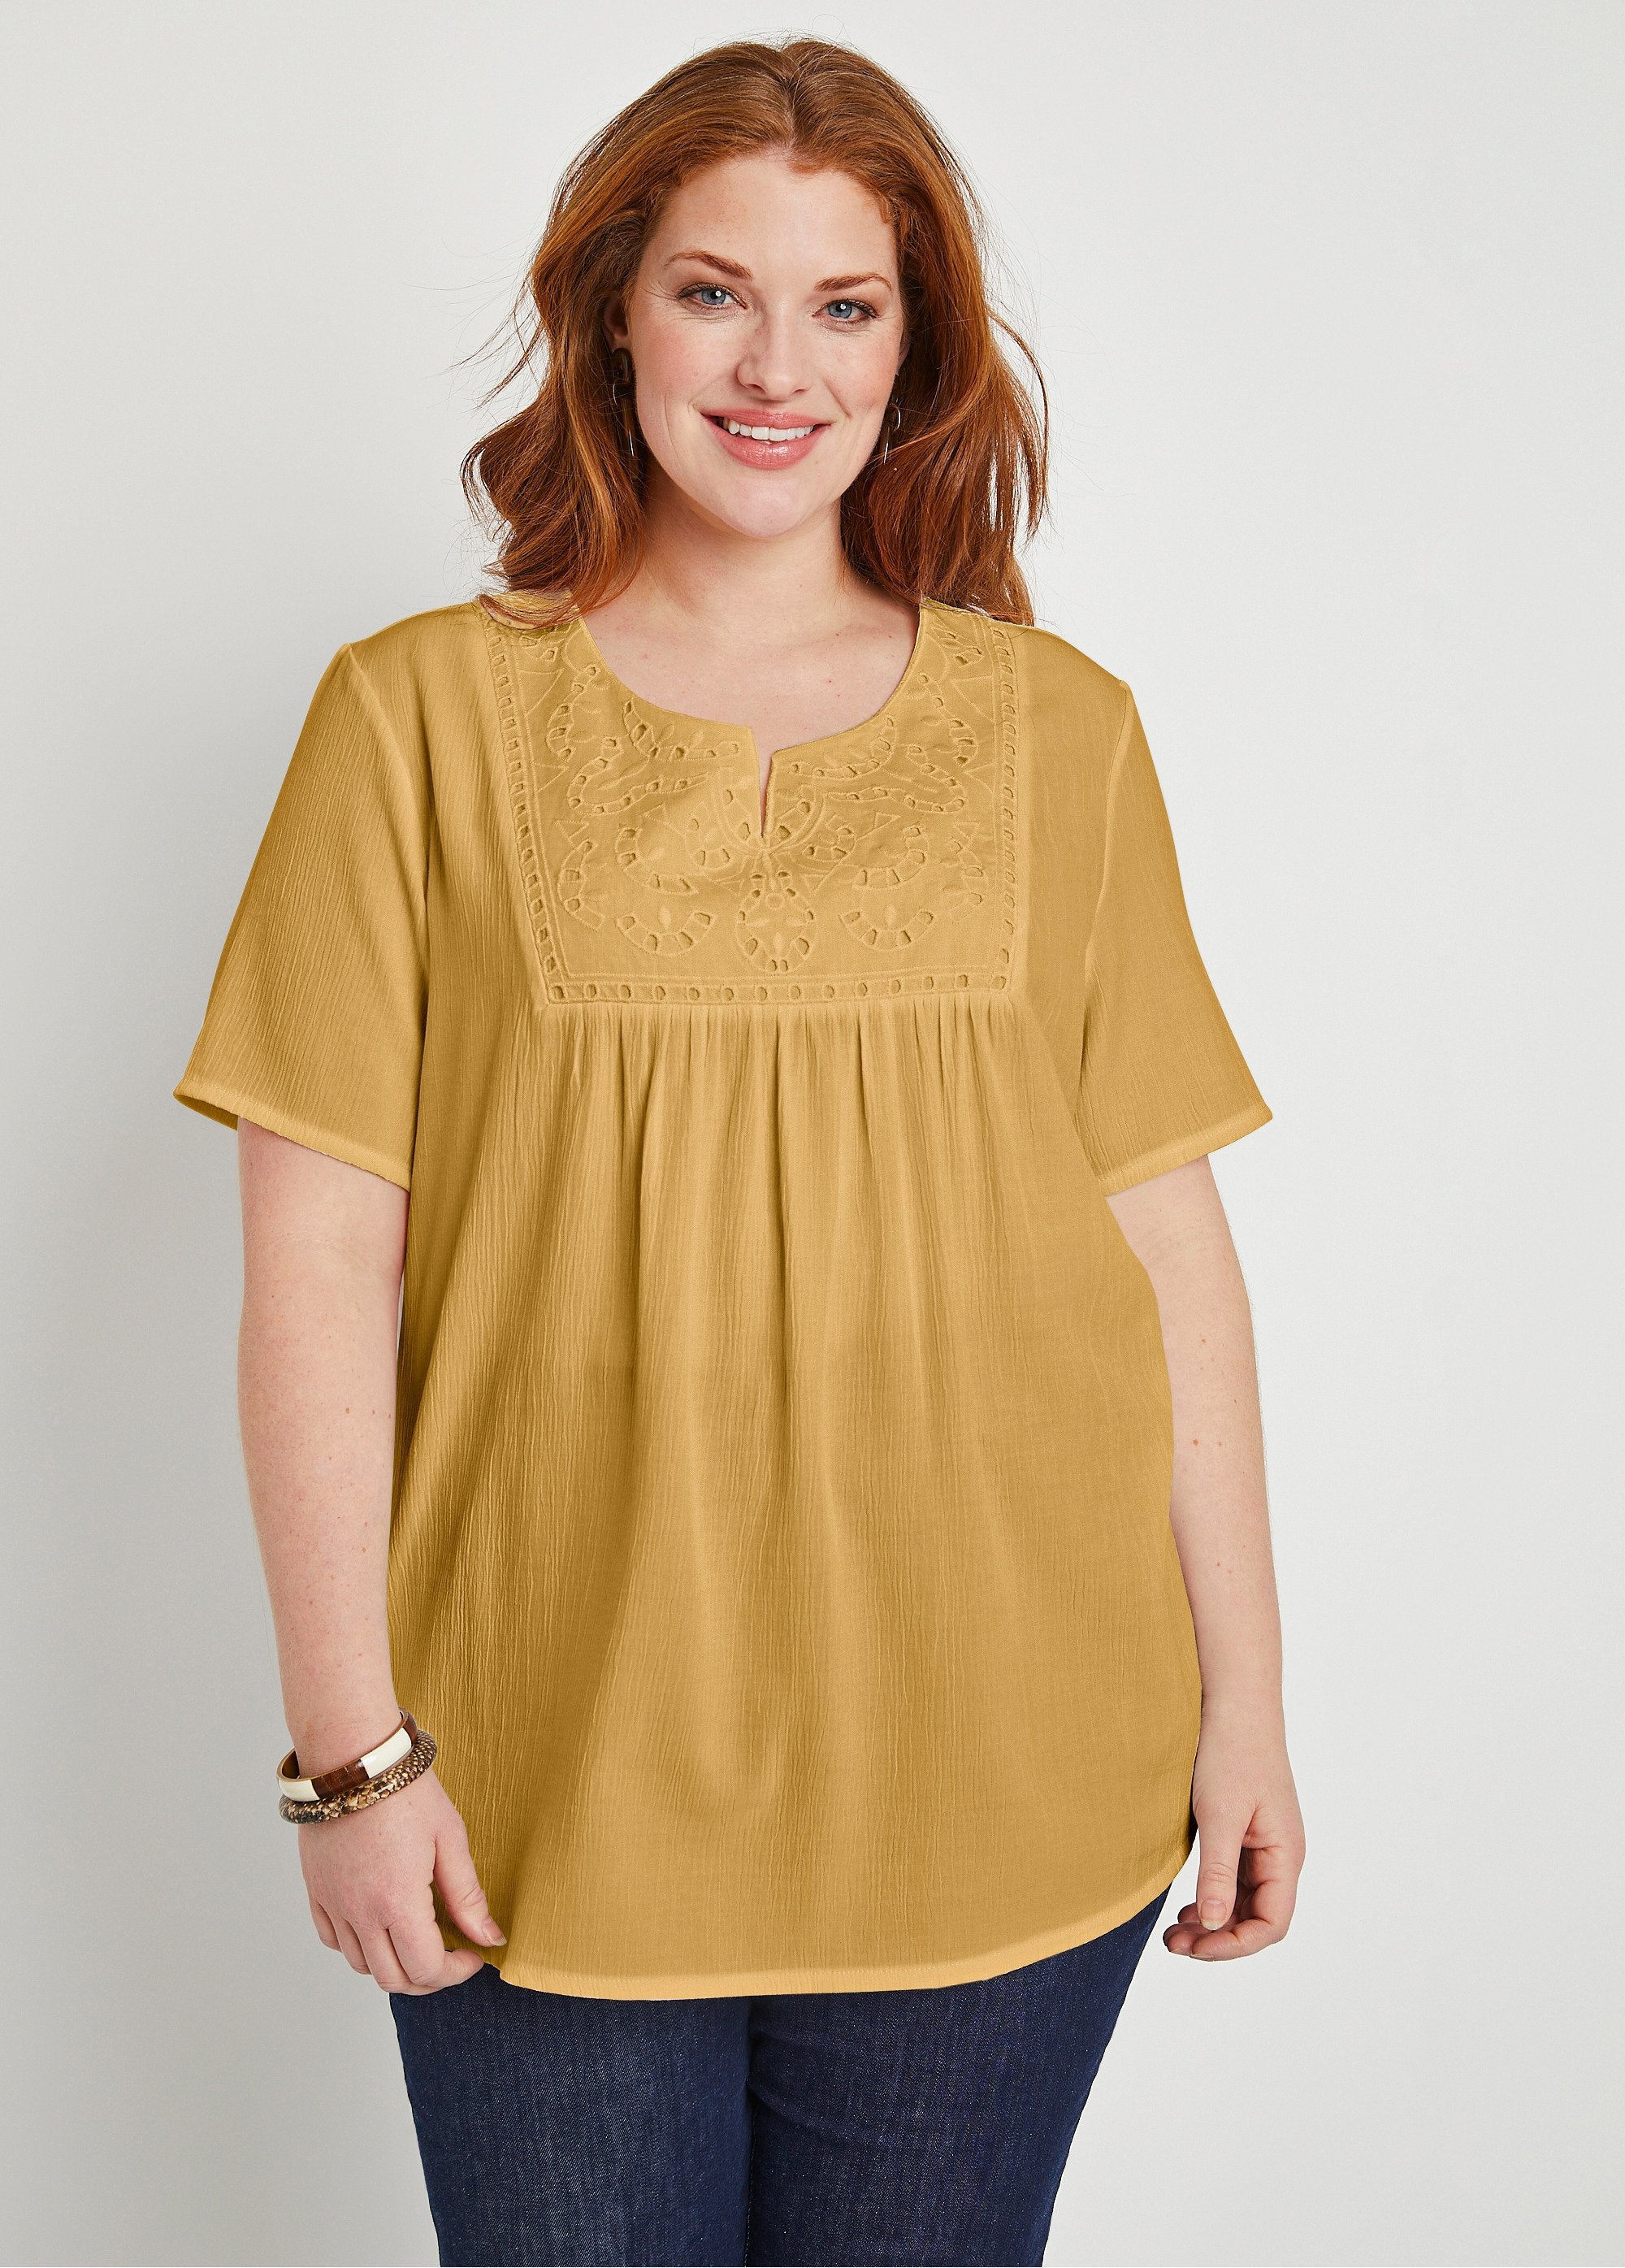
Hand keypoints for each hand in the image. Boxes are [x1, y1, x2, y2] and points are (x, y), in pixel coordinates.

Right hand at [300, 1767, 505, 1992]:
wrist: (354, 1758)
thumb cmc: (406, 1791)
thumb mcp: (450, 1838)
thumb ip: (468, 1896)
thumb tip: (490, 1938)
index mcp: (398, 1903)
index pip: (427, 1969)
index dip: (456, 1972)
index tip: (473, 1955)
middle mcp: (360, 1913)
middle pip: (394, 1979)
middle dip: (428, 1977)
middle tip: (450, 1955)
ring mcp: (334, 1904)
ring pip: (361, 1965)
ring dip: (393, 1964)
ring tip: (417, 1938)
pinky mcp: (316, 1890)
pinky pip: (333, 1939)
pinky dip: (357, 1946)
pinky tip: (379, 1924)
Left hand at [1164, 1699, 1304, 1960]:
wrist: (1232, 1700)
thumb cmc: (1231, 1751)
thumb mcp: (1221, 1815)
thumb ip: (1219, 1872)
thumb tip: (1214, 1926)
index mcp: (1286, 1854)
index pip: (1272, 1924)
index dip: (1234, 1946)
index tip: (1193, 1947)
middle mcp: (1280, 1855)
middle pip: (1257, 1919)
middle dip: (1218, 1939)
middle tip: (1172, 1944)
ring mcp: (1263, 1844)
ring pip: (1243, 1903)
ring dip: (1213, 1923)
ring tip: (1173, 1932)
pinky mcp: (1244, 1831)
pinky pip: (1233, 1880)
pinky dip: (1212, 1899)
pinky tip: (1186, 1905)